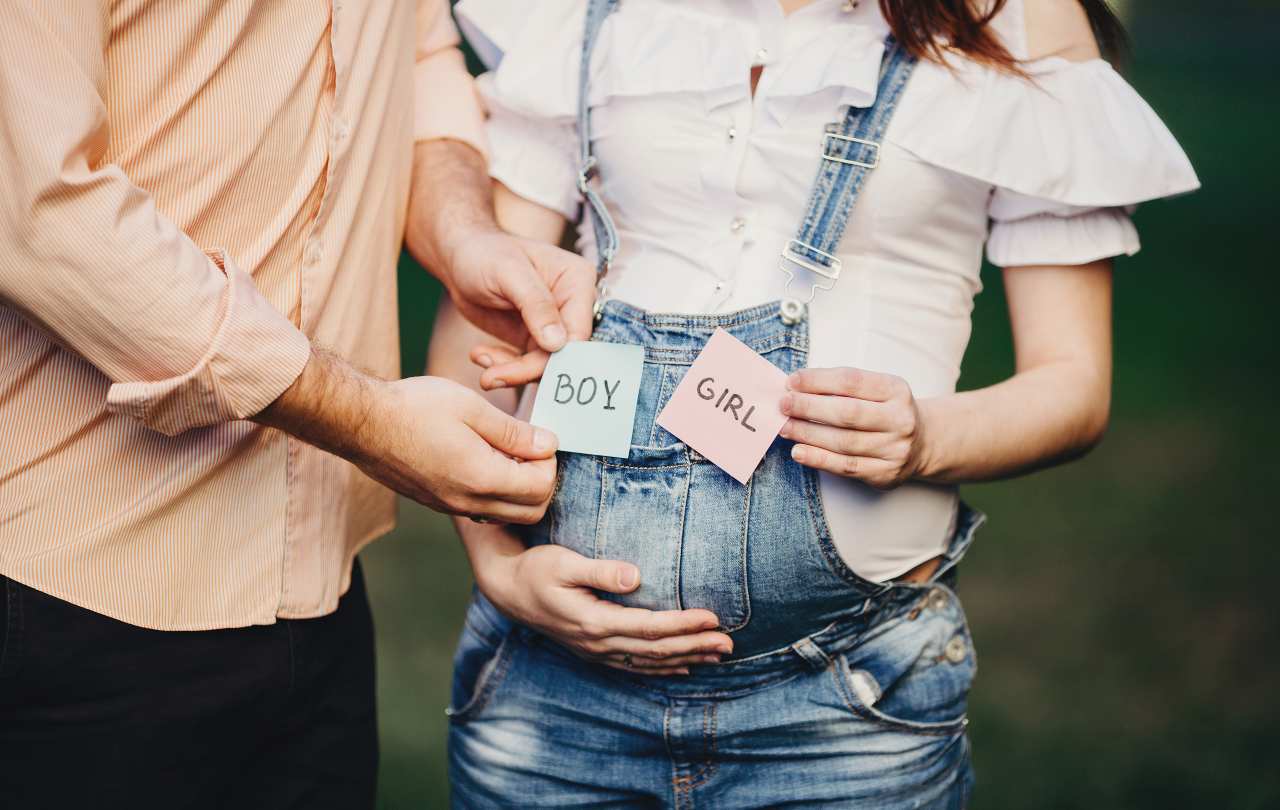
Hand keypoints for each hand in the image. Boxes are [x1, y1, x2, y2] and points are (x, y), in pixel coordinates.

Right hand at [256, 348, 557, 523]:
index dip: (549, 462)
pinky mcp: (438, 504)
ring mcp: (451, 507)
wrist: (361, 422)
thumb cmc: (414, 407)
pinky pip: (482, 511)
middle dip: (542, 482)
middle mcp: (469, 502)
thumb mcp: (471, 408)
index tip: (538, 436)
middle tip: (530, 448)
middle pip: (532, 512)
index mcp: (482, 477)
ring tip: (508, 452)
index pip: (542, 488)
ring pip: (507, 515)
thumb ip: (513, 432)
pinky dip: (496, 494)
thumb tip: (547, 444)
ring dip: (520, 491)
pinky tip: (484, 460)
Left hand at [442, 229, 595, 388]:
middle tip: (492, 377)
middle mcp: (572, 306)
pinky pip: (526, 365)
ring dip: (512, 372)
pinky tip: (480, 355)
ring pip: (544, 365)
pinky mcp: (534, 340)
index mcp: (577, 282)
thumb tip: (558, 343)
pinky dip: (503, 366)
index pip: (579, 331)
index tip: (526, 370)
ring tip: (482, 364)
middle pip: (563, 354)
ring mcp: (554, 325)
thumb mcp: (509, 273)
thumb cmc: (485, 253)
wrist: (460, 258)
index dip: (558, 356)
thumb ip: (536, 305)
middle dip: (528, 370)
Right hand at [464, 522, 734, 674]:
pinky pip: (635, 666)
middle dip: (695, 646)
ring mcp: (596, 651)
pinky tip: (682, 667)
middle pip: (656, 649)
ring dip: (686, 659)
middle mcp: (598, 643)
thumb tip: (636, 576)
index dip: (683, 624)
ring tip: (717, 656)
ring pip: (649, 662)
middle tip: (729, 643)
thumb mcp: (564, 563)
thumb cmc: (537, 569)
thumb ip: (600, 570)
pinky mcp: (594, 651)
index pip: (650, 627)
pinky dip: (661, 668)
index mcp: (594, 621)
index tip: (713, 618)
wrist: (508, 590)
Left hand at [780, 367, 930, 489]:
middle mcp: (900, 420)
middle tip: (783, 405)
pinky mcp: (885, 474)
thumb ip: (841, 387)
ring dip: (808, 434)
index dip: (818, 381)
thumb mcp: (875, 390)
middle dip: (809, 407)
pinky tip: (799, 451)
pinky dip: (819, 459)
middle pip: (847, 413)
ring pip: (843, 442)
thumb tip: (796, 388)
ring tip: (784, 427)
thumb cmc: (885, 411)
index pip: (851, 381)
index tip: (791, 381)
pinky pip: (846, 467)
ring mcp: (895, 449)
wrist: (922, 443)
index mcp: (896, 390)